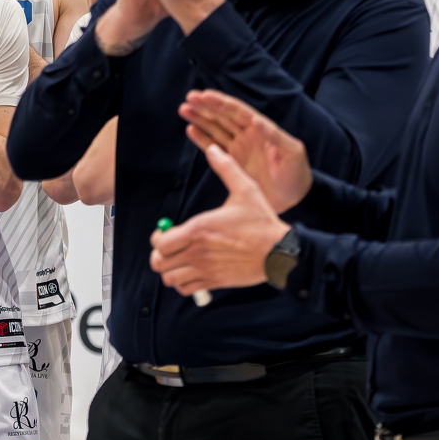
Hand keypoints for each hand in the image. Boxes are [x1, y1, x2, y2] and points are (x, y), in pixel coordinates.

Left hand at [149, 144, 291, 295]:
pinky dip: (184, 283)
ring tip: (179, 261)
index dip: (158, 238)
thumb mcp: (245, 189)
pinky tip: (192, 273)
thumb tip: (214, 150)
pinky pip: (187, 289)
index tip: (166, 233)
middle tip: (170, 248)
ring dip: (171, 270)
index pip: (160, 242)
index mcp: (198, 229)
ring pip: (170, 278)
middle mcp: (197, 252)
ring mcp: (206, 269)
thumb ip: (226, 168)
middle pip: (160, 262)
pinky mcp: (215, 282)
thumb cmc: (261, 222)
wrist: (280, 251)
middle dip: (161, 255)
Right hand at [179, 90, 311, 212]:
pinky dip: (202, 139)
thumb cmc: (297, 174)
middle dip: (206, 107)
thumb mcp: (292, 152)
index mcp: (261, 130)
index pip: (238, 111)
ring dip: (200, 119)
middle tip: (189, 98)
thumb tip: (256, 120)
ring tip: (184, 110)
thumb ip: (274, 136)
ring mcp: (238, 149)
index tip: (205, 95)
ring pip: (215, 129)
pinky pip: (213, 148)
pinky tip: (191, 130)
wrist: (294, 199)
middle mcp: (247, 136)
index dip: (221, 102)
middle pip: (222, 117)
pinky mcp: (231, 163)